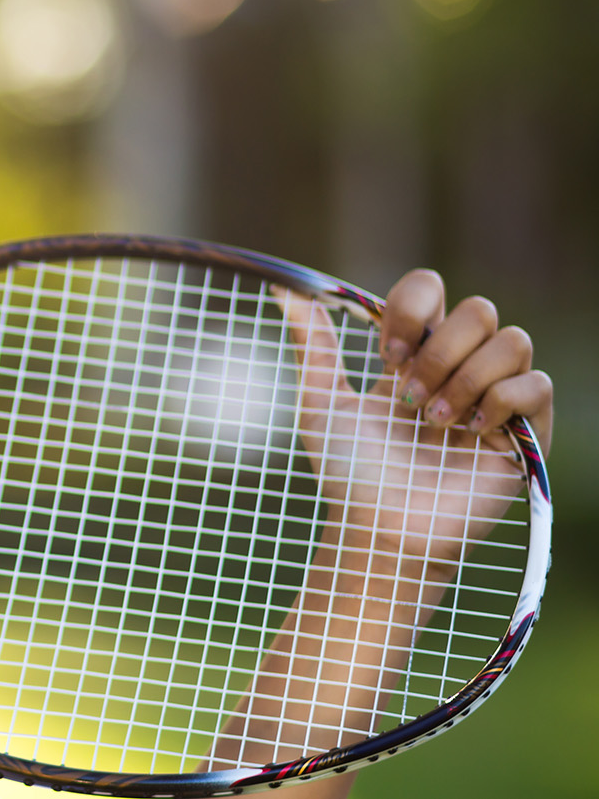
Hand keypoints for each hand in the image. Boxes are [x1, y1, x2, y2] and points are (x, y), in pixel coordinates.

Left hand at [276, 268, 550, 566]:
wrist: (377, 529)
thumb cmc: (350, 474)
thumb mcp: (322, 404)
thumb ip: (313, 346)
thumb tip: (282, 289)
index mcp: (416, 353)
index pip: (432, 289)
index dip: (411, 308)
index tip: (384, 355)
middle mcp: (461, 367)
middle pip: (479, 309)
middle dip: (438, 349)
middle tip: (407, 397)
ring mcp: (497, 397)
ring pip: (512, 341)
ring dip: (466, 377)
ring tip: (433, 421)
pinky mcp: (527, 433)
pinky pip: (536, 385)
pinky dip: (500, 400)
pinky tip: (469, 430)